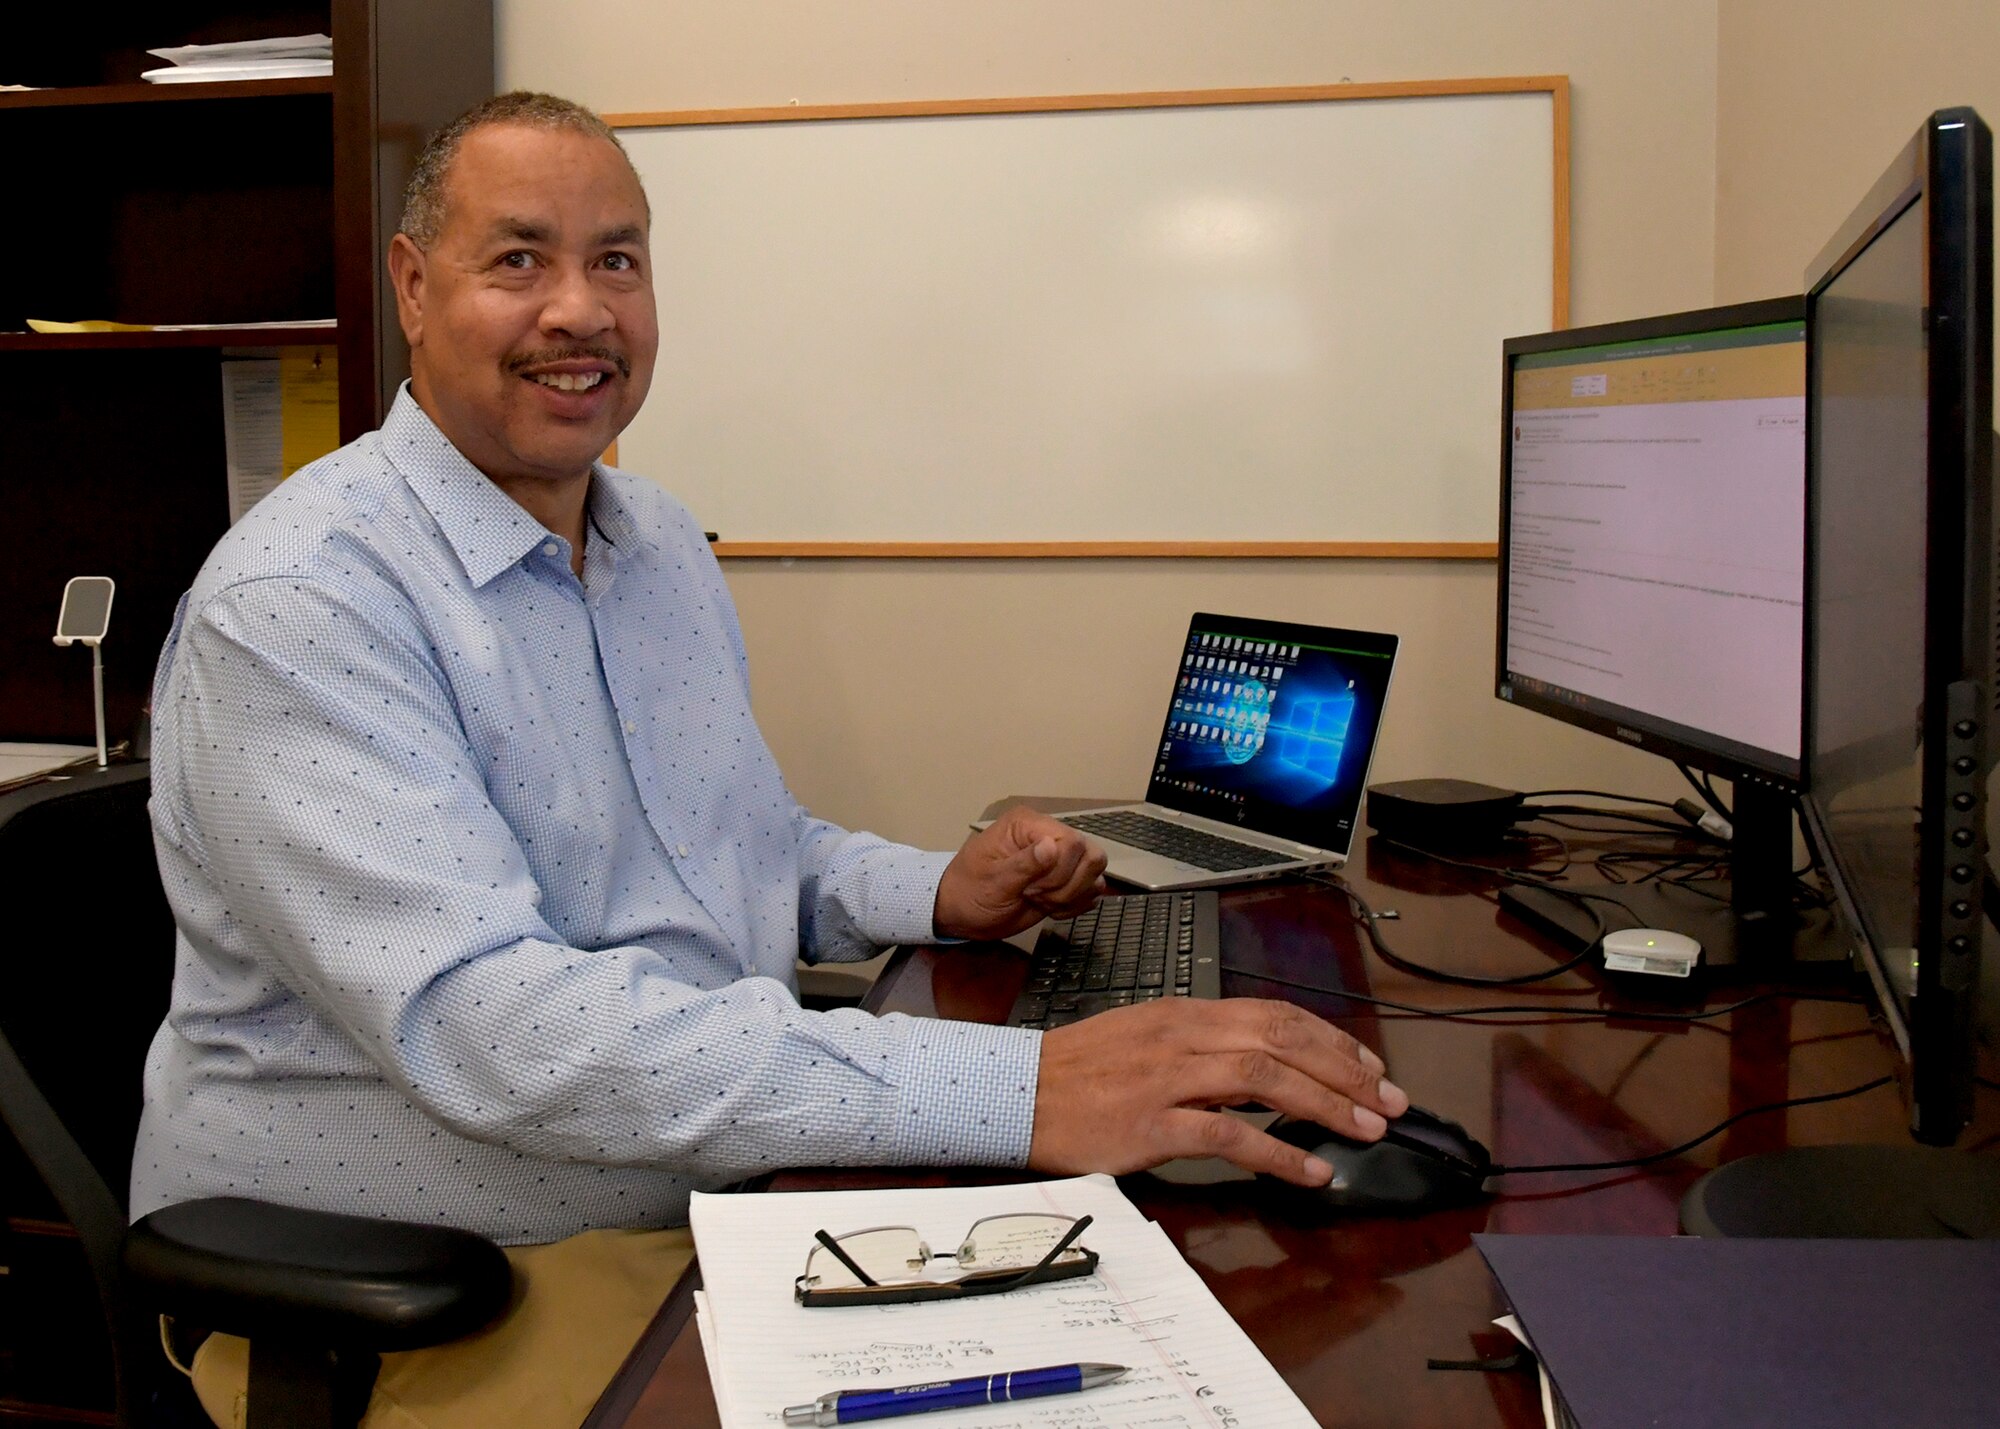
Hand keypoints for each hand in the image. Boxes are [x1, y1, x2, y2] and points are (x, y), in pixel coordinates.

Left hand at [932, 805, 1106, 940]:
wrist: (963, 914)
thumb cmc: (970, 892)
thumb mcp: (992, 882)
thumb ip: (1023, 865)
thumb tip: (1051, 847)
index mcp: (1027, 824)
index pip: (1071, 842)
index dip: (1058, 872)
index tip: (1029, 889)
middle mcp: (1049, 833)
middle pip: (1091, 855)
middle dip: (1066, 885)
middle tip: (1035, 896)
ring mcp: (1060, 856)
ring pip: (1096, 871)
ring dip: (1073, 895)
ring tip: (1044, 902)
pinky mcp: (1067, 877)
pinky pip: (1092, 888)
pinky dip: (1076, 904)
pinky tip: (1052, 909)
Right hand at [1027, 998, 1408, 1185]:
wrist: (1019, 1093)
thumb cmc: (1081, 1072)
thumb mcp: (1147, 1038)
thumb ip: (1202, 1046)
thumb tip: (1262, 1067)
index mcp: (1186, 1013)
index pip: (1276, 1016)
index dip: (1333, 1040)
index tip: (1371, 1066)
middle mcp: (1184, 1036)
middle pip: (1284, 1040)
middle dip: (1347, 1071)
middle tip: (1390, 1102)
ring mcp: (1169, 1077)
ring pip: (1266, 1078)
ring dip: (1326, 1105)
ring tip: (1367, 1131)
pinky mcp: (1154, 1123)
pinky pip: (1229, 1135)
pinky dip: (1279, 1152)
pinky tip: (1310, 1170)